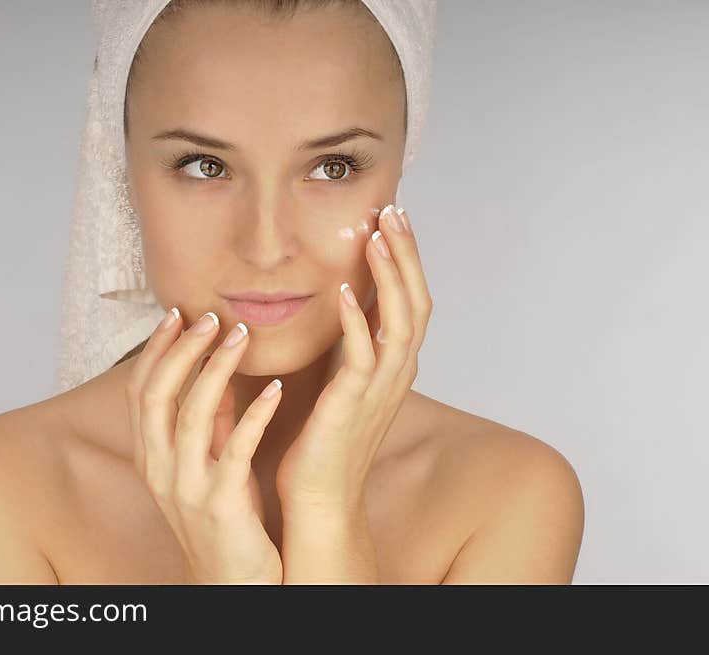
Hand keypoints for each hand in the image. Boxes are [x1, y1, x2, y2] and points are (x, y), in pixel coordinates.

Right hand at [126, 308, 283, 583]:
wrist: (232, 583)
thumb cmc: (224, 520)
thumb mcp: (207, 465)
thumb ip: (209, 422)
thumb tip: (215, 372)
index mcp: (151, 457)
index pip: (141, 391)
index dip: (156, 350)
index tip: (177, 314)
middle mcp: (160, 470)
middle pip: (157, 395)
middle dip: (180, 349)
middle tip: (209, 316)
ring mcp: (188, 488)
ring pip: (193, 413)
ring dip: (217, 368)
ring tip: (241, 335)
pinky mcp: (223, 504)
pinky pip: (237, 448)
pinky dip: (256, 413)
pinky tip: (278, 388)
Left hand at [276, 204, 432, 514]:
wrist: (318, 497)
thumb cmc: (322, 440)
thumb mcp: (338, 381)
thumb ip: (346, 344)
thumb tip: (339, 305)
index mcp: (392, 365)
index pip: (410, 301)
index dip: (405, 260)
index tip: (390, 219)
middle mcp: (396, 373)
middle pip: (416, 301)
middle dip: (406, 254)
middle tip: (393, 211)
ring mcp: (380, 389)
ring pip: (400, 321)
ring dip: (390, 276)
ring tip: (377, 235)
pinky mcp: (353, 404)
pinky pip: (363, 356)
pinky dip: (358, 320)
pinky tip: (345, 290)